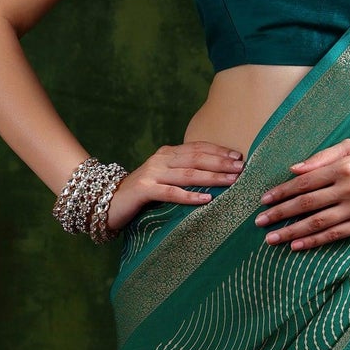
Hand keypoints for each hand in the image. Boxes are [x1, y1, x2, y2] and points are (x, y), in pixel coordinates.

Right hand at [104, 140, 242, 232]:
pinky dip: (190, 196)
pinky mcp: (145, 189)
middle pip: (196, 158)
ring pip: (188, 174)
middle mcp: (161, 159)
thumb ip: (182, 173)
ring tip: (231, 181)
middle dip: (221, 163)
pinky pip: (171, 193)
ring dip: (212, 177)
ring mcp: (152, 173)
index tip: (238, 157)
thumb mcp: (163, 177)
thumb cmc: (141, 193)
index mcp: (167, 153)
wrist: (108, 201)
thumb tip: (214, 176)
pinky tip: (206, 199)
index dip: (218, 151)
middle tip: (241, 168)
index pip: (197, 148)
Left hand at [254, 140, 349, 248]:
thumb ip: (322, 156)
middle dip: (280, 213)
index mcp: (342, 167)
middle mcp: (348, 188)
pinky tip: (296, 246)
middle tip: (260, 221)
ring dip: (291, 231)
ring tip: (272, 238)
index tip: (265, 200)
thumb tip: (294, 169)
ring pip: (317, 222)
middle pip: (306, 204)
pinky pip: (334, 235)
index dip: (282, 192)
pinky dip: (313, 241)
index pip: (304, 182)